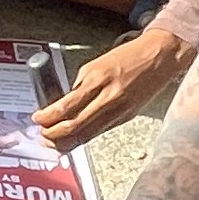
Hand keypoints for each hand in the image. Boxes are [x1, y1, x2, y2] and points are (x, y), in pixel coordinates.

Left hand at [37, 28, 192, 145]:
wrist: (160, 56)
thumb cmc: (128, 57)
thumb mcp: (97, 65)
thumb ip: (80, 85)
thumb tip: (63, 103)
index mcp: (98, 79)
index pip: (67, 105)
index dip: (48, 116)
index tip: (37, 119)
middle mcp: (109, 98)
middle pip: (75, 126)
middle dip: (53, 134)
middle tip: (42, 135)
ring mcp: (119, 110)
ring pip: (87, 135)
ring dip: (66, 142)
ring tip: (52, 143)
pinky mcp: (126, 118)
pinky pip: (100, 132)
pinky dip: (83, 138)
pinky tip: (73, 139)